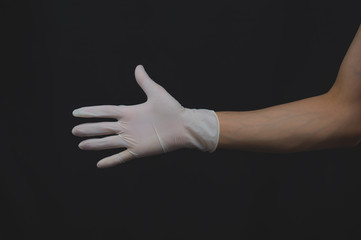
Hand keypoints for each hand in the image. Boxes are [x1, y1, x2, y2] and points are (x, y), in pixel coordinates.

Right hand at [72, 65, 218, 167]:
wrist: (183, 127)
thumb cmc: (172, 110)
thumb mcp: (156, 93)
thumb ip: (145, 81)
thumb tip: (138, 67)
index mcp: (129, 112)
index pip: (105, 111)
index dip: (90, 112)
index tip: (76, 112)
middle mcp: (127, 126)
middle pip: (102, 127)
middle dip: (88, 129)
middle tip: (74, 130)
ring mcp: (132, 139)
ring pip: (108, 142)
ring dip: (94, 144)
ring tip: (81, 145)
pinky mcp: (138, 150)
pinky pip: (121, 157)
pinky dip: (111, 161)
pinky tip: (99, 164)